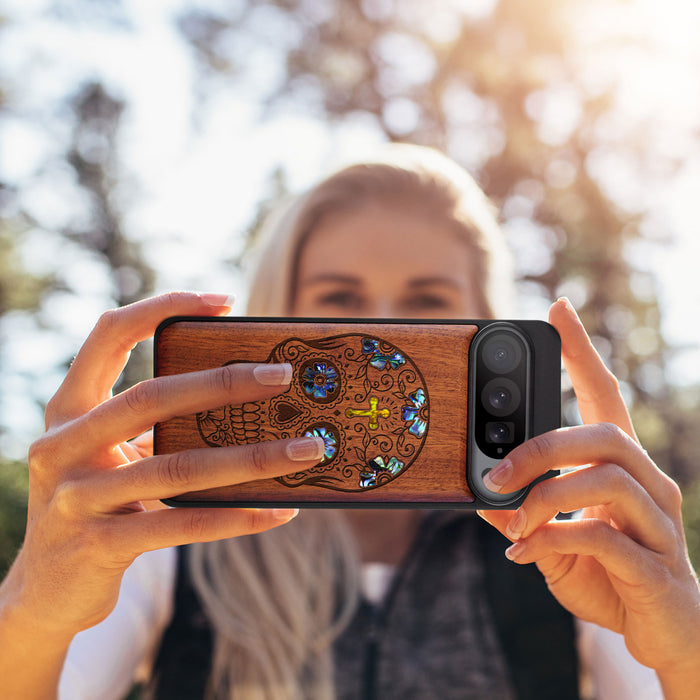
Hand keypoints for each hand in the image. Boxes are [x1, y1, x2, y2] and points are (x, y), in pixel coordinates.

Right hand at [3, 292, 323, 640]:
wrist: (46, 590)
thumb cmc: (98, 504)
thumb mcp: (113, 456)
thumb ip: (157, 428)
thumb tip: (250, 403)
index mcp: (69, 410)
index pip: (109, 334)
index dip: (162, 307)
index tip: (224, 301)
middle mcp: (62, 446)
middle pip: (151, 397)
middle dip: (224, 383)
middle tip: (283, 375)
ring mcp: (76, 498)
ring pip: (178, 467)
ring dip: (253, 458)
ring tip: (307, 450)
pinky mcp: (99, 546)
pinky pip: (182, 525)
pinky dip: (237, 517)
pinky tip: (279, 511)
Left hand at [478, 298, 699, 691]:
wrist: (664, 635)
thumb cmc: (610, 577)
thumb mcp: (554, 541)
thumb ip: (523, 516)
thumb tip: (480, 497)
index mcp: (622, 468)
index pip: (605, 396)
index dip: (582, 352)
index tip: (558, 310)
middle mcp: (650, 484)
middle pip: (604, 434)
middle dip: (541, 447)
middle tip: (495, 472)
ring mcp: (659, 524)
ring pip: (607, 479)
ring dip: (545, 497)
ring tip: (512, 522)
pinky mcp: (657, 567)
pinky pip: (604, 538)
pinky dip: (554, 540)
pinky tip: (525, 554)